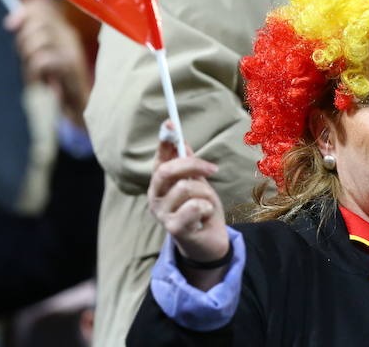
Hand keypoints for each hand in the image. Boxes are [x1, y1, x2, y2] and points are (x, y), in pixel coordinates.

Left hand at [4, 0, 91, 126]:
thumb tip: (11, 19)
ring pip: (38, 39)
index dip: (25, 10)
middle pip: (38, 19)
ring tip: (35, 75)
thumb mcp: (39, 57)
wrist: (77, 108)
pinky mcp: (71, 65)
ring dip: (29, 60)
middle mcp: (68, 34)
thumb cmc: (55, 83)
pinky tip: (42, 82)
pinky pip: (42, 60)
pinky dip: (35, 73)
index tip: (9, 25)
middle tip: (26, 59)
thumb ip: (28, 37)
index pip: (42, 5)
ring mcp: (71, 49)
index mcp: (61, 29)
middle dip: (23, 40)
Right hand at [148, 121, 228, 267]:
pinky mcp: (173, 228)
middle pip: (166, 170)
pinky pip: (194, 206)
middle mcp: (155, 197)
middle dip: (192, 164)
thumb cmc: (201, 210)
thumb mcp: (198, 182)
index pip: (159, 158)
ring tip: (207, 204)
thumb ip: (189, 165)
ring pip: (186, 187)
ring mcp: (162, 214)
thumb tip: (182, 142)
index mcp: (160, 184)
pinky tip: (205, 217)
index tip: (170, 124)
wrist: (209, 243)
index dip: (164, 141)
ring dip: (205, 193)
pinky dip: (206, 208)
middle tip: (213, 168)